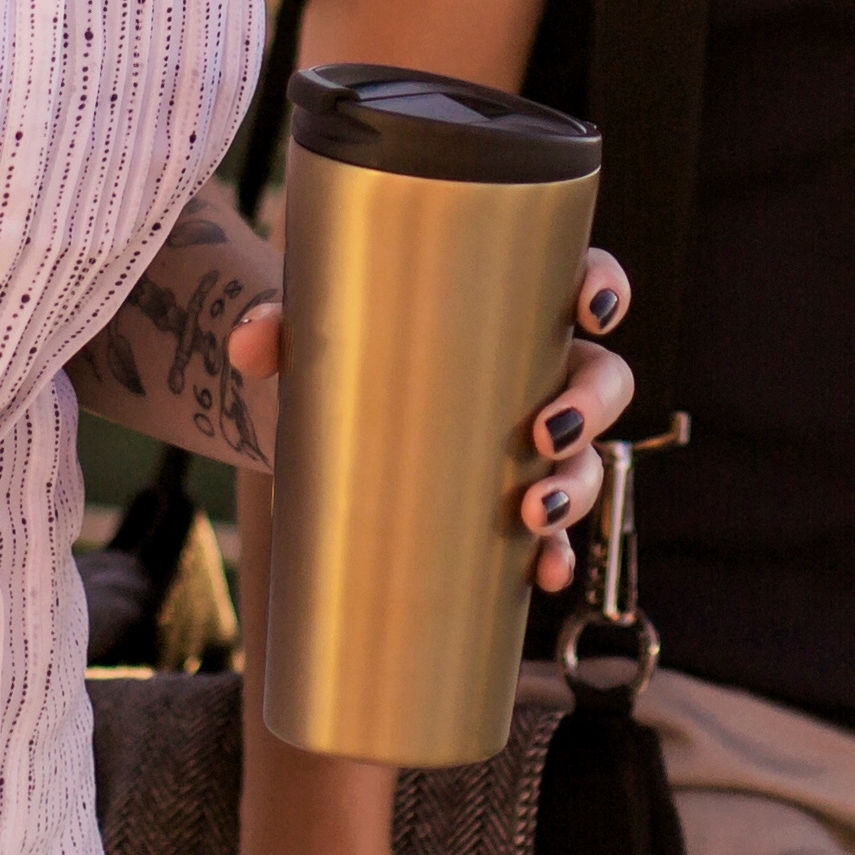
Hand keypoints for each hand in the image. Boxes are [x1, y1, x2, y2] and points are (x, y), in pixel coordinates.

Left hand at [223, 247, 632, 593]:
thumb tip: (250, 346)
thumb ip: (282, 328)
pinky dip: (557, 553)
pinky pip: (555, 530)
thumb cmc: (338, 346)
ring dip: (577, 486)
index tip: (590, 309)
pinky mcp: (507, 500)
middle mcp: (537, 370)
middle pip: (604, 378)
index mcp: (509, 306)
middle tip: (543, 433)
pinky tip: (542, 574)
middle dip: (590, 407)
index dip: (604, 288)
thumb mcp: (312, 331)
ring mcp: (530, 440)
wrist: (312, 410)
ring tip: (532, 513)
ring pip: (588, 457)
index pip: (581, 281)